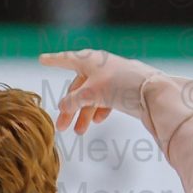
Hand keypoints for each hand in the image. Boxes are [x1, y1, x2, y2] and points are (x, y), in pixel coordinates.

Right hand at [37, 49, 155, 133]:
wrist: (151, 91)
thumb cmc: (119, 85)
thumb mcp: (90, 94)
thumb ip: (72, 101)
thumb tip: (62, 107)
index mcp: (89, 60)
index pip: (66, 59)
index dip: (53, 60)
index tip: (42, 59)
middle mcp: (99, 66)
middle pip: (78, 86)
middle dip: (69, 107)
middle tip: (61, 126)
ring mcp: (111, 77)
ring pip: (91, 96)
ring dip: (83, 114)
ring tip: (80, 132)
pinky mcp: (122, 88)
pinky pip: (104, 99)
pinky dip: (99, 109)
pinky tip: (97, 121)